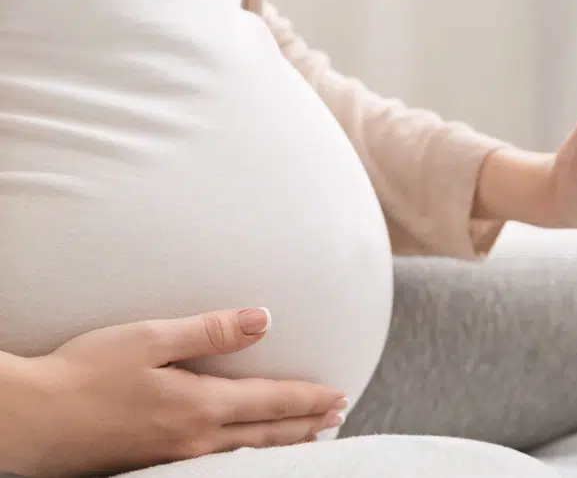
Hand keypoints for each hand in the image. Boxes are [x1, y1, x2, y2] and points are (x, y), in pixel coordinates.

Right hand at [4, 308, 345, 477]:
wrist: (28, 420)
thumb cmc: (83, 373)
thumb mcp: (149, 338)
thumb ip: (211, 330)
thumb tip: (263, 319)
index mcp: (199, 405)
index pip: (271, 402)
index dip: (308, 399)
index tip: (339, 396)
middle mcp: (194, 438)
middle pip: (266, 434)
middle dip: (306, 425)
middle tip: (338, 417)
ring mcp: (174, 456)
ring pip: (245, 452)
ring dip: (282, 442)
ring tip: (309, 437)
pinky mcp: (152, 463)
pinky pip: (218, 462)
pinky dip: (247, 454)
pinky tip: (247, 451)